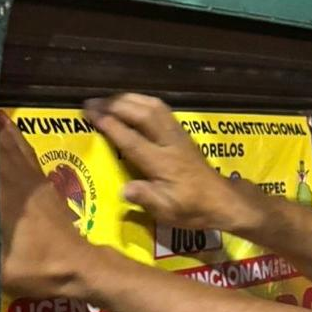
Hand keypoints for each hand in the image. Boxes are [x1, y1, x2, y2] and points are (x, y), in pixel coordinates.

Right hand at [0, 112, 92, 296]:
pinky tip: (8, 131)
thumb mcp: (1, 268)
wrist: (81, 269)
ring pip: (16, 145)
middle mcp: (21, 181)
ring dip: (1, 128)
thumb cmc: (41, 268)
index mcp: (7, 195)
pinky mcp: (47, 188)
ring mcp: (36, 182)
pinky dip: (16, 139)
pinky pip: (27, 154)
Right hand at [84, 94, 237, 228]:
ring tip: (107, 100)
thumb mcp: (168, 212)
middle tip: (91, 102)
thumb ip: (146, 199)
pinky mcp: (183, 133)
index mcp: (163, 163)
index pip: (131, 139)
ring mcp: (178, 134)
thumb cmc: (192, 209)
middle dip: (115, 105)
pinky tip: (131, 104)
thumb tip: (124, 190)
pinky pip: (161, 109)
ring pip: (153, 106)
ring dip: (128, 99)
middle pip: (141, 113)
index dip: (109, 124)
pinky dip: (142, 101)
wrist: (222, 201)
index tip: (89, 113)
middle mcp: (170, 143)